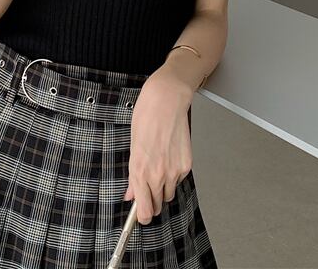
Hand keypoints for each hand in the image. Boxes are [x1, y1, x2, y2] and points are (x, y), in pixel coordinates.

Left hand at [123, 70, 193, 224]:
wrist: (166, 101)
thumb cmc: (146, 118)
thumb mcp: (133, 147)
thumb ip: (133, 176)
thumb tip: (131, 193)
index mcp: (140, 172)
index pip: (144, 211)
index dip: (142, 216)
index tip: (141, 215)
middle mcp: (158, 175)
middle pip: (157, 206)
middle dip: (152, 200)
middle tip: (148, 186)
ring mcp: (174, 171)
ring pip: (169, 193)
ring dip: (163, 187)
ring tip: (159, 165)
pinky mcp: (186, 165)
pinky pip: (179, 179)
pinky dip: (174, 173)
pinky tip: (169, 156)